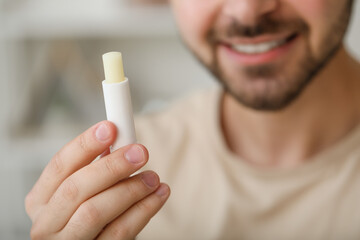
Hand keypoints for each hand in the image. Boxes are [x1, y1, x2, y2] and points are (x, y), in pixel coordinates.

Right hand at [25, 121, 169, 239]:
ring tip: (153, 178)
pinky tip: (158, 196)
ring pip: (95, 211)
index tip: (110, 128)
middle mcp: (47, 222)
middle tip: (140, 152)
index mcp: (41, 199)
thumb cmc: (89, 216)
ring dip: (130, 189)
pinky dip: (143, 211)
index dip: (85, 144)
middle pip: (76, 188)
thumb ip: (95, 169)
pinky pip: (119, 232)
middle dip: (111, 166)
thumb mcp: (84, 192)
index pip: (59, 165)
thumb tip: (120, 140)